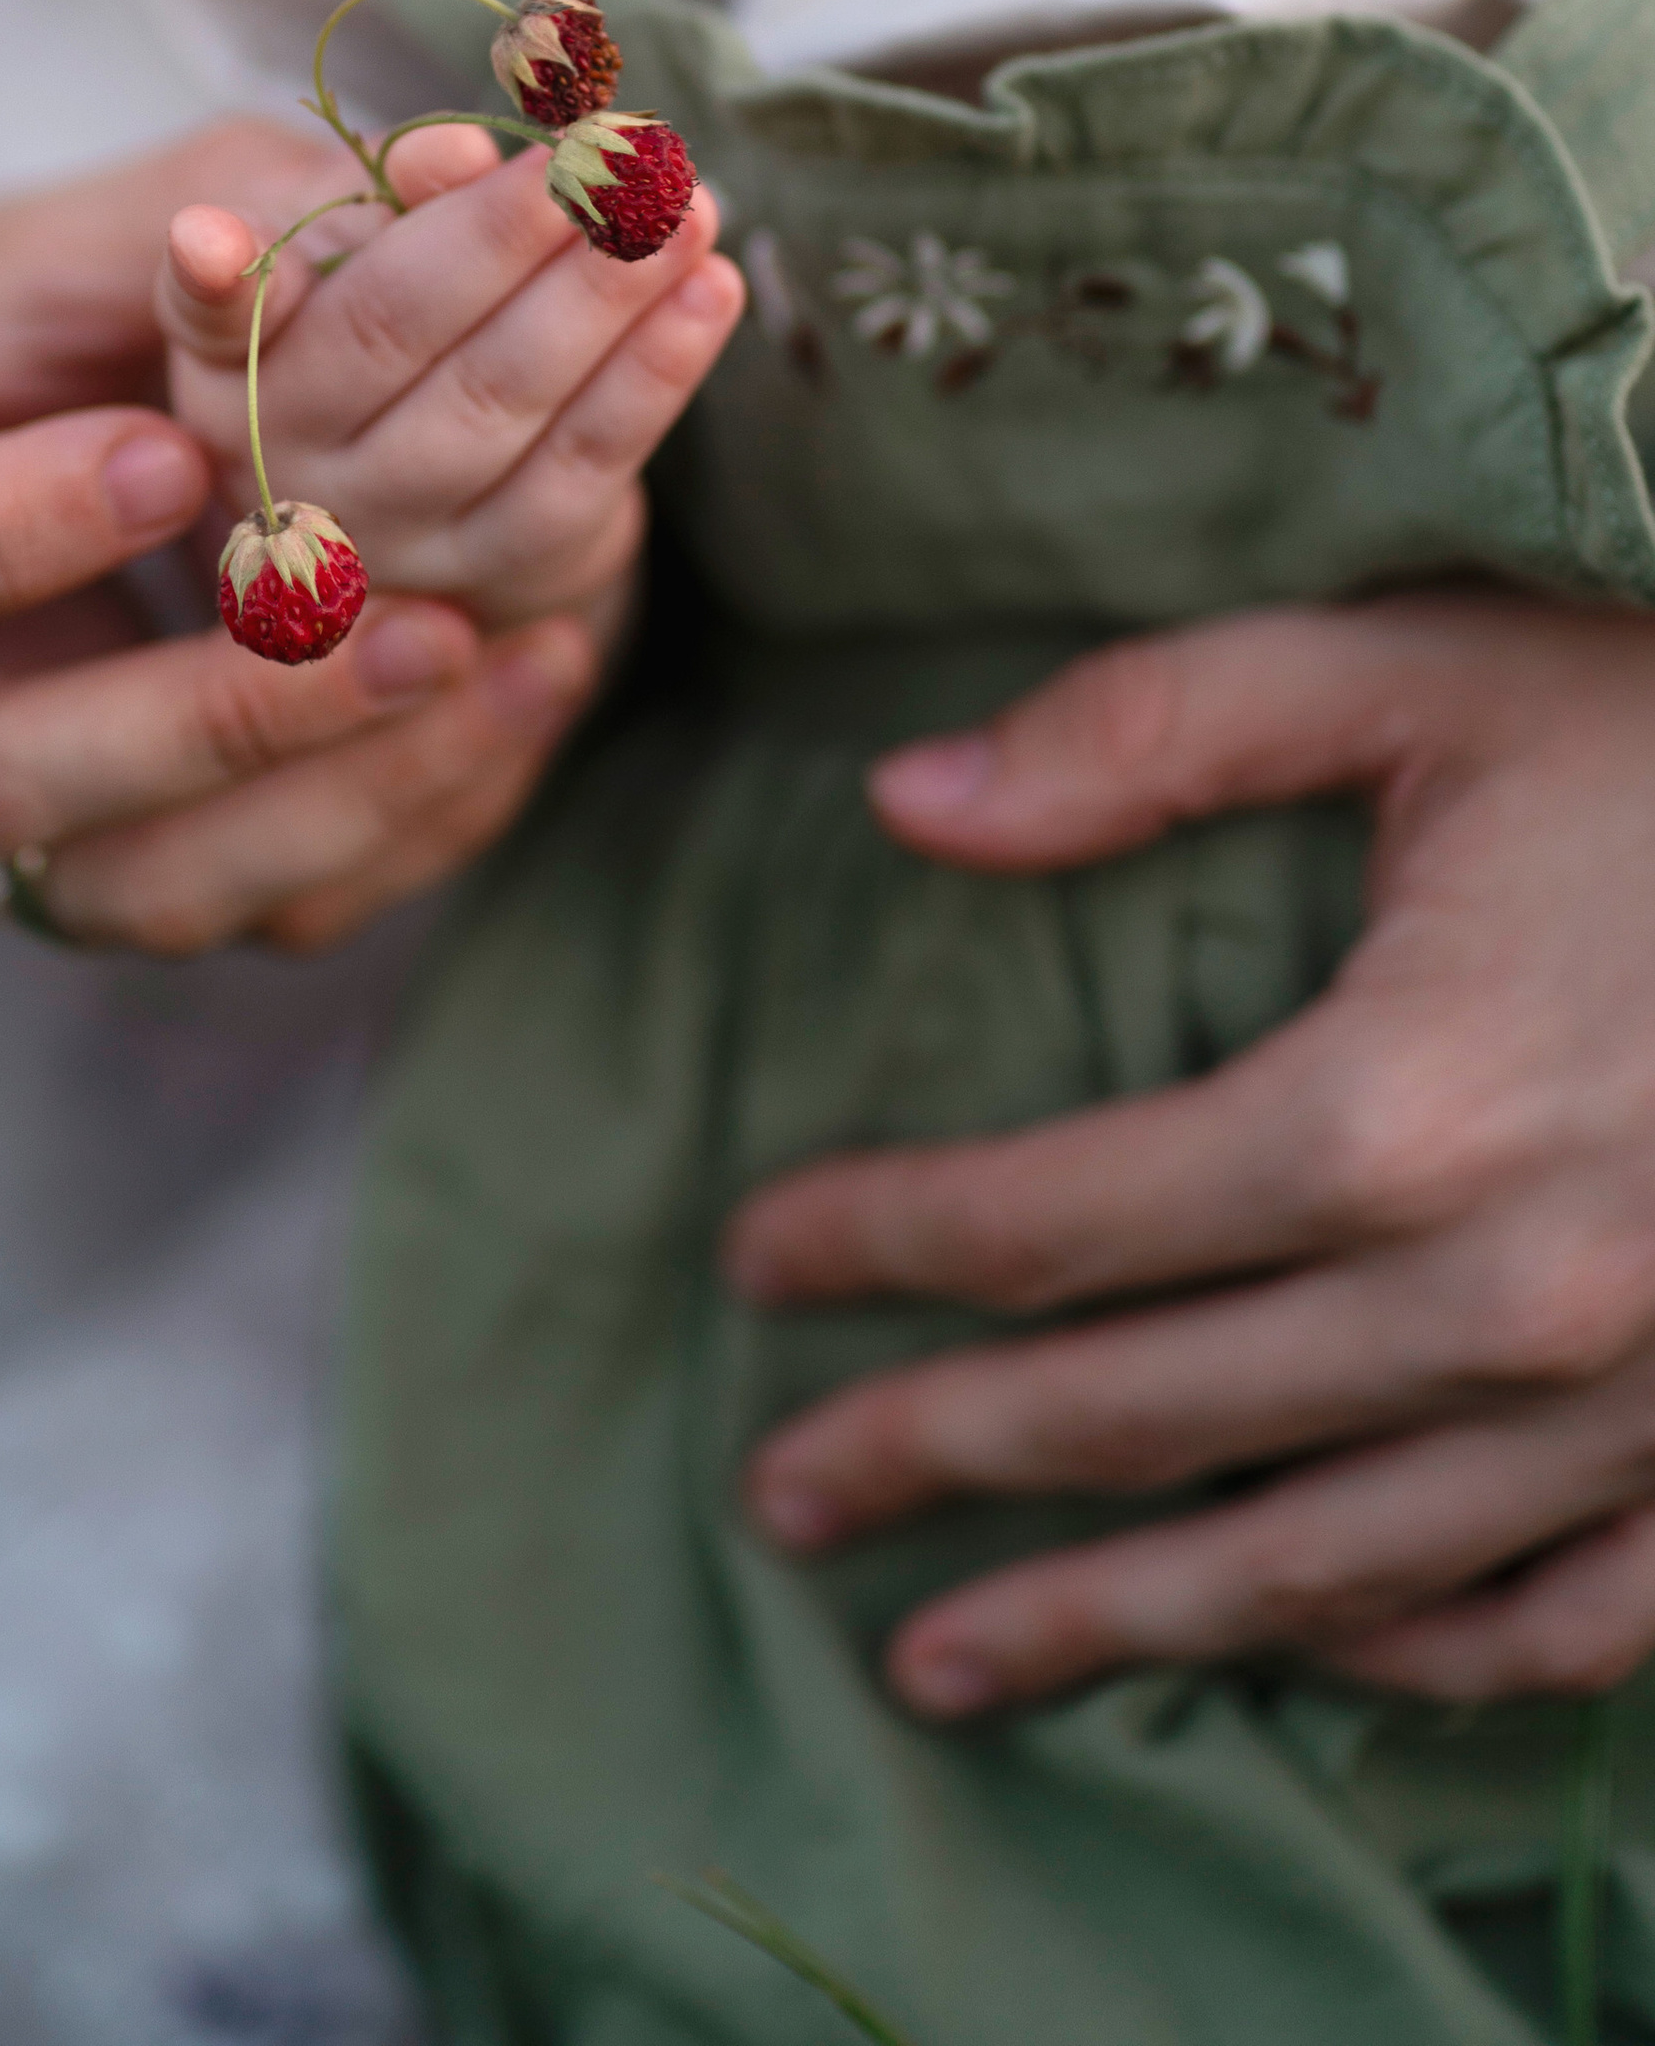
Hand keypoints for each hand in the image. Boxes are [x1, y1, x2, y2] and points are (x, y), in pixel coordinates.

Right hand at [0, 125, 600, 953]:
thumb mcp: (22, 243)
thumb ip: (199, 216)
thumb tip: (434, 170)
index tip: (171, 456)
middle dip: (203, 714)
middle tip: (410, 616)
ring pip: (103, 895)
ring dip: (317, 793)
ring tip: (489, 661)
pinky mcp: (38, 893)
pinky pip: (205, 913)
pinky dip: (363, 823)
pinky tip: (494, 706)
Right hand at [162, 123, 743, 636]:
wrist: (445, 485)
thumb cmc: (394, 323)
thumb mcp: (361, 239)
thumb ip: (390, 190)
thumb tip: (456, 155)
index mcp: (225, 361)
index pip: (212, 313)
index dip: (217, 280)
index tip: (208, 232)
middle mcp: (281, 458)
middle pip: (394, 331)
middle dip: (514, 232)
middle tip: (612, 154)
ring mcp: (387, 531)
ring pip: (500, 399)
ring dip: (609, 293)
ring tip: (688, 206)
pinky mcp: (493, 572)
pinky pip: (583, 467)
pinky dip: (657, 372)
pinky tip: (712, 292)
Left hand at [728, 596, 1654, 1713]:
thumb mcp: (1417, 665)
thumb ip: (1150, 725)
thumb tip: (899, 801)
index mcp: (1399, 1105)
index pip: (1062, 1221)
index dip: (885, 1244)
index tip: (757, 1259)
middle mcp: (1508, 1297)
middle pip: (1149, 1419)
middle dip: (940, 1460)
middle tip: (782, 1495)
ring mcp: (1639, 1406)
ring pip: (1321, 1567)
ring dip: (1120, 1621)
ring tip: (946, 1658)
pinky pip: (1552, 1619)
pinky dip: (1405, 1649)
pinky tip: (1292, 1643)